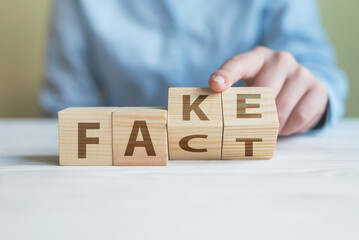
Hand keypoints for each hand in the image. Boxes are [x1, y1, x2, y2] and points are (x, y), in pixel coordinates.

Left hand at [208, 46, 327, 135]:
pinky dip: (290, 127)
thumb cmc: (265, 90)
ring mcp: (301, 72)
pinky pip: (300, 115)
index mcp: (256, 58)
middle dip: (255, 113)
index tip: (216, 85)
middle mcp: (280, 59)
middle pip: (262, 91)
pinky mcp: (318, 89)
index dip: (226, 74)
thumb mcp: (248, 88)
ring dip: (273, 124)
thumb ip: (232, 96)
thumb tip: (210, 114)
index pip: (238, 64)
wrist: (300, 89)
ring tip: (270, 124)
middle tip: (251, 123)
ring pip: (281, 107)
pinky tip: (286, 124)